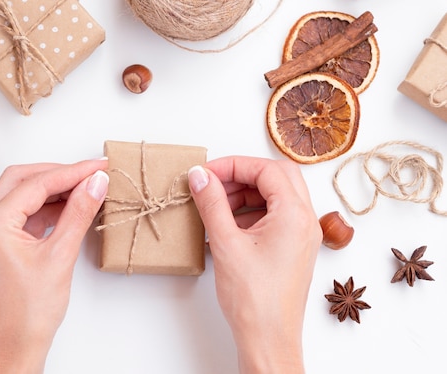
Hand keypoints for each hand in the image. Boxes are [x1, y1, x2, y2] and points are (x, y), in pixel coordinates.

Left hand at [0, 159, 108, 373]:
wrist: (15, 348)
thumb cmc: (30, 313)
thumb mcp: (61, 256)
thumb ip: (78, 213)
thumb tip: (95, 182)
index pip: (36, 184)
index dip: (72, 172)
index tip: (98, 166)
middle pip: (21, 180)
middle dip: (57, 173)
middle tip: (89, 172)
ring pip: (20, 195)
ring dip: (51, 190)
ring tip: (84, 189)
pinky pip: (21, 215)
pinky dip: (45, 208)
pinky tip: (69, 208)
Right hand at [188, 157, 321, 373]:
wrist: (268, 340)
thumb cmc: (254, 300)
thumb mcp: (225, 243)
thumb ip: (211, 203)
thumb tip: (200, 176)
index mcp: (295, 215)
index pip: (266, 170)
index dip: (233, 166)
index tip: (206, 173)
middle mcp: (305, 221)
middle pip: (277, 176)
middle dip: (243, 174)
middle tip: (213, 182)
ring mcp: (302, 235)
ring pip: (277, 195)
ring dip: (246, 192)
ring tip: (216, 204)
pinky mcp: (293, 247)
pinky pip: (275, 215)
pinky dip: (252, 210)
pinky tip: (228, 223)